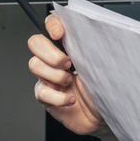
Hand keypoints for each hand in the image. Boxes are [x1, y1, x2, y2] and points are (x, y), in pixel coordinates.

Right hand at [28, 15, 116, 140]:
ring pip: (35, 65)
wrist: (104, 115)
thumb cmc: (104, 89)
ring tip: (71, 82)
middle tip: (68, 63)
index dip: (51, 25)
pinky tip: (70, 99)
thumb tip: (94, 32)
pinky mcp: (46, 96)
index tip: (59, 33)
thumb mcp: (102, 64)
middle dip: (50, 53)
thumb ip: (93, 48)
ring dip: (55, 74)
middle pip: (35, 43)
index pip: (51, 26)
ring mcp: (48, 77)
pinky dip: (58, 97)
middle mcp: (55, 60)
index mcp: (69, 47)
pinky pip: (41, 92)